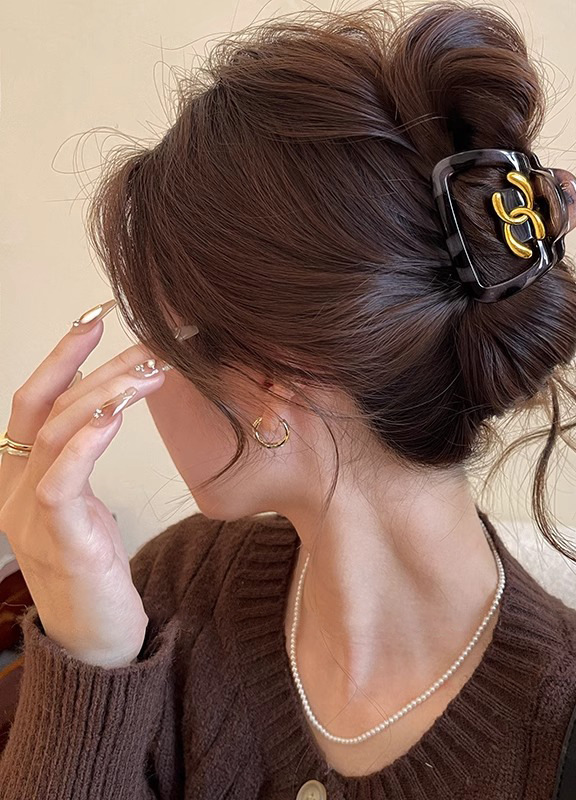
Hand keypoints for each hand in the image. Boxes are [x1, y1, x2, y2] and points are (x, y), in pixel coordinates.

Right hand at [0, 301, 169, 666]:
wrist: (96, 638)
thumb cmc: (93, 564)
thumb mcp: (85, 502)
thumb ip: (81, 457)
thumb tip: (104, 404)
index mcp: (23, 474)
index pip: (34, 399)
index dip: (61, 354)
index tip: (96, 315)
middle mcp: (15, 488)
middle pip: (43, 407)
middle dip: (89, 364)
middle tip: (144, 341)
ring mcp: (29, 516)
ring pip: (55, 435)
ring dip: (103, 396)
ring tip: (149, 372)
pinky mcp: (57, 542)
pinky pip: (61, 483)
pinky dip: (85, 445)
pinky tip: (113, 419)